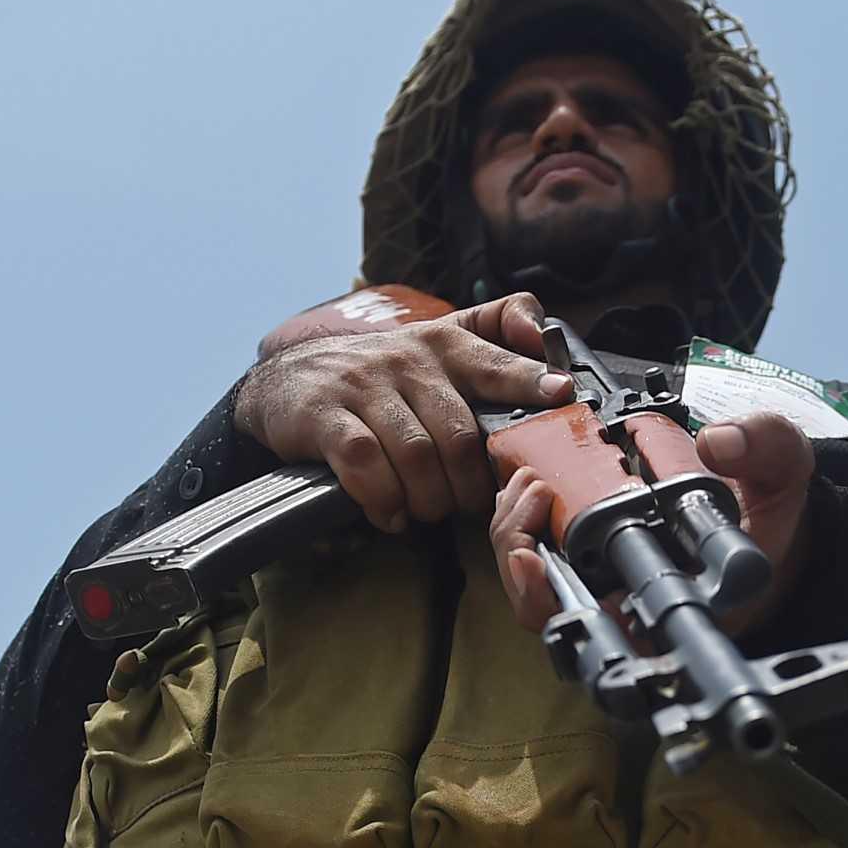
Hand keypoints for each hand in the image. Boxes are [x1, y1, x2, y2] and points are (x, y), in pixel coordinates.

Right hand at [233, 292, 572, 531]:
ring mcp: (364, 386)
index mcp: (444, 345)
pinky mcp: (324, 415)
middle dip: (469, 483)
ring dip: (429, 498)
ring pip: (416, 454)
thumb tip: (544, 337)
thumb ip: (494, 334)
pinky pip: (364, 464)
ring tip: (428, 511)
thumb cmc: (379, 374)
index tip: (560, 394)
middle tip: (468, 505)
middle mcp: (407, 359)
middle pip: (459, 433)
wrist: (287, 380)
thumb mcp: (434, 343)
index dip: (529, 378)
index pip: (494, 360)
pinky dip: (383, 498)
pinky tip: (390, 513)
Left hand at [491, 411, 815, 633]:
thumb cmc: (772, 507)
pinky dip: (523, 530)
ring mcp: (613, 592)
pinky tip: (529, 492)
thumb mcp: (784, 467)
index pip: (608, 628)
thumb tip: (718, 442)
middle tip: (532, 495)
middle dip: (522, 556)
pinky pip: (541, 567)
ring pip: (538, 592)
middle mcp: (640, 609)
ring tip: (529, 485)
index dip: (556, 601)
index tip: (535, 557)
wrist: (767, 519)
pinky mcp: (594, 569)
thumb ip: (763, 446)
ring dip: (516, 537)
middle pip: (554, 612)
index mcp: (682, 604)